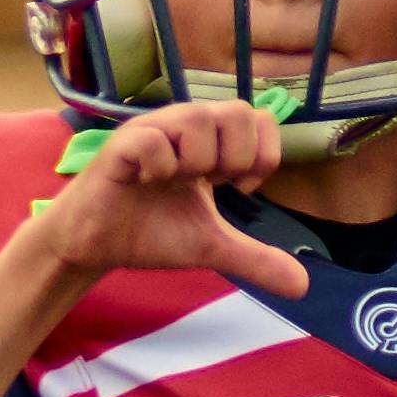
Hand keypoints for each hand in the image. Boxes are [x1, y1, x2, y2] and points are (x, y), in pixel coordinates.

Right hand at [36, 101, 311, 302]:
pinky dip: (160, 164)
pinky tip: (149, 183)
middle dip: (236, 158)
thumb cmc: (149, 232)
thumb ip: (255, 259)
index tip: (238, 187)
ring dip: (198, 161)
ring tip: (176, 184)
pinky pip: (152, 139)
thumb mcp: (212, 247)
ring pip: (198, 117)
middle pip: (237, 111)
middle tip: (211, 185)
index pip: (258, 118)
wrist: (94, 246)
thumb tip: (302, 286)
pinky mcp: (121, 146)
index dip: (261, 155)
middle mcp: (183, 127)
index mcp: (209, 142)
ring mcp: (152, 131)